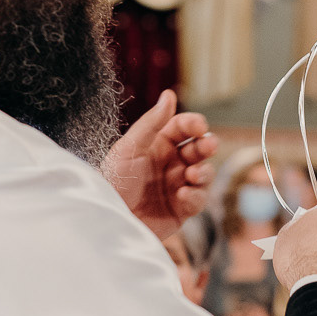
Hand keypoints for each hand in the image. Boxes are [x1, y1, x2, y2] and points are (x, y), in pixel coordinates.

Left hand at [102, 90, 215, 236]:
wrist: (108, 220)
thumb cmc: (113, 182)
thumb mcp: (129, 148)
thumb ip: (151, 123)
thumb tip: (169, 95)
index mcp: (157, 145)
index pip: (183, 128)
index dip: (194, 124)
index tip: (199, 126)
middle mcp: (170, 164)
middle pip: (199, 149)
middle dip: (207, 146)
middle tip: (208, 146)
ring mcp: (178, 186)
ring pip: (204, 173)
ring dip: (204, 171)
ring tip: (193, 175)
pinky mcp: (182, 209)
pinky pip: (199, 199)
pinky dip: (195, 196)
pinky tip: (183, 195)